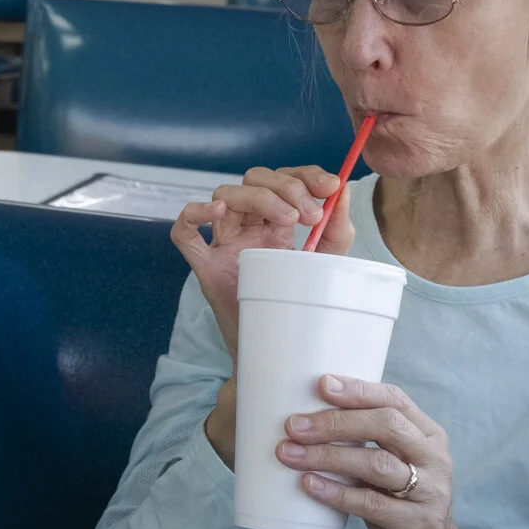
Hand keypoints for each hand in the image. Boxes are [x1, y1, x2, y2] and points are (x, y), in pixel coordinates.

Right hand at [171, 165, 351, 358]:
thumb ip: (336, 229)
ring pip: (225, 195)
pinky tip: (219, 212)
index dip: (305, 174)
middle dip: (286, 187)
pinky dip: (195, 214)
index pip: (283, 178)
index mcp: (276, 222)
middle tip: (310, 214)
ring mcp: (225, 244)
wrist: (280, 353)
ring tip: (287, 220)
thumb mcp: (328, 262)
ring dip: (258, 197)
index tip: (330, 187)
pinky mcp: (206, 267)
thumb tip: (344, 191)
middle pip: (254, 180)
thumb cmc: (300, 306)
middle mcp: (248, 227)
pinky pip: (184, 233)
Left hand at [274, 375, 504, 528]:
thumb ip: (364, 442)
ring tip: (289, 454)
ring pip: (377, 463)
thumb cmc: (396, 505)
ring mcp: (432, 493)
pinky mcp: (419, 526)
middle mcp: (435, 458)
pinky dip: (336, 493)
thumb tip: (301, 418)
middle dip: (335, 423)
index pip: (395, 400)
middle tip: (293, 425)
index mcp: (428, 435)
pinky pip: (372, 504)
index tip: (320, 384)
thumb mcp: (389, 467)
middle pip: (386, 426)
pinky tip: (308, 485)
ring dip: (328, 456)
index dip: (358, 390)